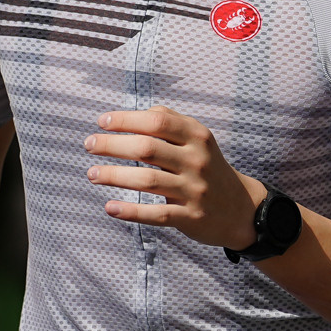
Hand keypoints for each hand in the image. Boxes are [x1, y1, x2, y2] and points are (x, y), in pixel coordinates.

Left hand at [84, 106, 264, 252]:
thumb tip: (136, 113)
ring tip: (92, 173)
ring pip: (148, 181)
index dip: (127, 119)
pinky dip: (131, 211)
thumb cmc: (209, 168)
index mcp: (197, 136)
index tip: (102, 121)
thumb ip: (171, 121)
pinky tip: (110, 207)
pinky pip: (156, 214)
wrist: (241, 209)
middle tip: (89, 145)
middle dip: (113, 145)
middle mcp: (197, 161)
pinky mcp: (191, 217)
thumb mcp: (199, 139)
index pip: (157, 121)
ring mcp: (194, 190)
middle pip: (148, 148)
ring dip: (115, 176)